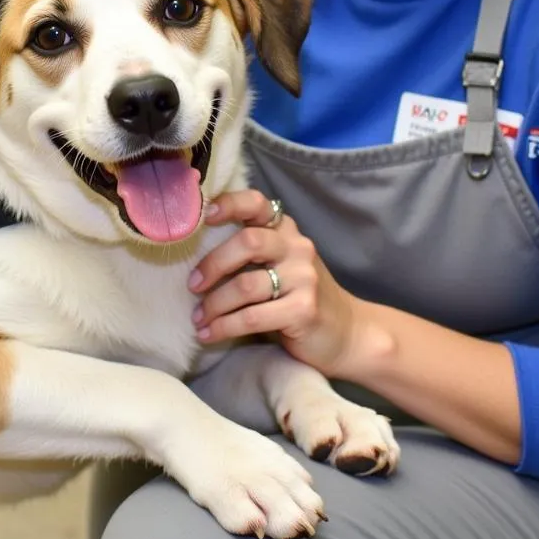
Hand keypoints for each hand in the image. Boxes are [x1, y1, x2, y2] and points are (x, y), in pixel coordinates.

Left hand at [189, 190, 363, 377]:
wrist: (346, 334)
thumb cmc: (297, 297)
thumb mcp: (278, 265)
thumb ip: (248, 252)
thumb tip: (193, 251)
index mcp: (286, 231)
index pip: (257, 204)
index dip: (230, 204)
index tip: (206, 215)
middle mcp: (298, 247)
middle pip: (248, 242)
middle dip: (213, 264)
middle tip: (193, 285)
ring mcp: (304, 278)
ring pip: (246, 285)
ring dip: (214, 305)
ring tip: (199, 318)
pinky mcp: (304, 310)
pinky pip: (252, 317)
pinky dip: (224, 327)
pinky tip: (209, 334)